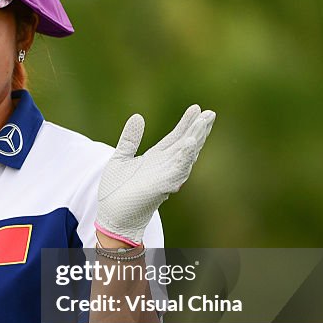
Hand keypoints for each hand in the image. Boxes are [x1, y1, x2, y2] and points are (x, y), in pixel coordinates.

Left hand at [96, 105, 215, 244]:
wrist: (111, 214)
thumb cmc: (116, 190)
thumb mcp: (121, 157)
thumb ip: (130, 139)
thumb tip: (138, 116)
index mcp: (156, 158)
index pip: (175, 137)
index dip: (186, 123)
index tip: (196, 107)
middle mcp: (165, 166)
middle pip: (186, 144)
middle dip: (198, 129)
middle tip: (210, 113)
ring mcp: (166, 176)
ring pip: (186, 156)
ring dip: (195, 139)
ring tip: (203, 123)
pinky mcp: (162, 186)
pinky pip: (177, 171)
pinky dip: (184, 158)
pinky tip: (190, 144)